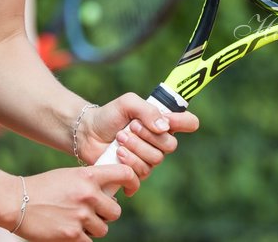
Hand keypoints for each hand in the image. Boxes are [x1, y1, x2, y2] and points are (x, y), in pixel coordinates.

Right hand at [14, 165, 137, 240]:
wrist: (16, 201)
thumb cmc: (43, 187)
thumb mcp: (68, 176)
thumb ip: (90, 182)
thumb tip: (110, 194)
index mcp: (88, 176)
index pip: (123, 173)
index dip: (132, 182)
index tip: (130, 189)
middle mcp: (88, 194)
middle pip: (115, 211)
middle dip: (105, 214)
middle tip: (89, 211)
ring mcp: (81, 216)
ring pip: (103, 229)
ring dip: (91, 227)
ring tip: (72, 219)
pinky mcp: (72, 235)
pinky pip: (88, 241)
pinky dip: (79, 238)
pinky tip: (65, 227)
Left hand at [79, 93, 199, 179]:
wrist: (88, 132)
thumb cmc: (109, 115)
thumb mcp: (127, 103)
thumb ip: (147, 109)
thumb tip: (164, 126)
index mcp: (162, 122)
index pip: (189, 122)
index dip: (184, 122)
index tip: (168, 119)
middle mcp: (159, 142)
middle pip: (170, 145)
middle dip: (147, 136)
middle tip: (129, 128)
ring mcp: (149, 159)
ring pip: (155, 160)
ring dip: (134, 147)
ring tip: (119, 139)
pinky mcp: (136, 174)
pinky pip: (142, 174)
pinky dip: (128, 163)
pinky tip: (118, 154)